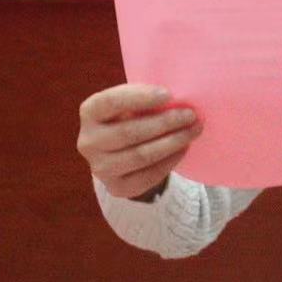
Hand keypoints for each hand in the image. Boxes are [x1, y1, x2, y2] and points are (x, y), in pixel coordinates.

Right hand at [77, 84, 201, 199]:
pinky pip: (148, 175)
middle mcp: (88, 141)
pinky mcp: (116, 187)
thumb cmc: (130, 117)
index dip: (140, 98)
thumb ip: (144, 98)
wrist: (119, 153)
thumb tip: (176, 99)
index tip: (169, 94)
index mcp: (89, 112)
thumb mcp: (130, 102)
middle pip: (129, 132)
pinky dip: (169, 161)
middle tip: (190, 115)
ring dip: (172, 142)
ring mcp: (100, 168)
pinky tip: (183, 148)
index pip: (111, 102)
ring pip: (141, 156)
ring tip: (193, 130)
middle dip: (164, 123)